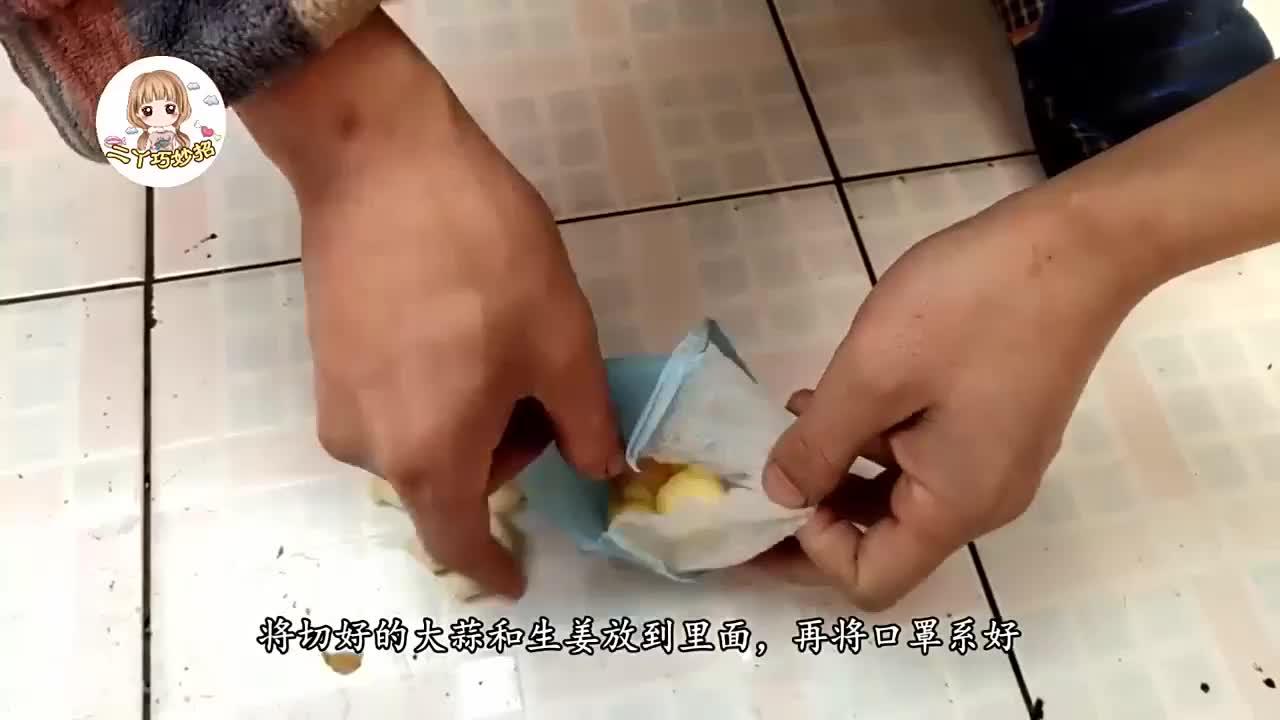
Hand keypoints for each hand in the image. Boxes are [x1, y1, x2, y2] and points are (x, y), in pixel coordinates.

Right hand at [239, 11, 622, 597]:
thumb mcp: (561, 341)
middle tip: (543, 381)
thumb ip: (586, 424)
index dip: (491, 565)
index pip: (458, 542)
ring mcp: (336, 399)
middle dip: (506, 452)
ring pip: (422, 439)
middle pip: (448, 481)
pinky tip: (458, 321)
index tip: (515, 577)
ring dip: (473, 415)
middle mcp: (367, 445)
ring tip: (499, 335)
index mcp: (427, 455)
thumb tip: (598, 470)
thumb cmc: (482, 256)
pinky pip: (394, 402)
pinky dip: (437, 388)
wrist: (379, 158)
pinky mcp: (324, 357)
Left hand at [757, 190, 1146, 609]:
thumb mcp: (873, 373)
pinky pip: (921, 458)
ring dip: (839, 469)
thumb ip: (818, 444)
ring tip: (790, 417)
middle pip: (883, 543)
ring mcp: (993, 464)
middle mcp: (980, 502)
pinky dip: (873, 439)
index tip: (773, 491)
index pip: (870, 579)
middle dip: (815, 513)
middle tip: (755, 472)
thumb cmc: (972, 305)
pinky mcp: (996, 427)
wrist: (1078, 245)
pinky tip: (838, 395)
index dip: (811, 548)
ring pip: (897, 496)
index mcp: (955, 505)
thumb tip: (779, 496)